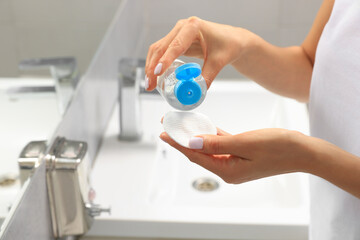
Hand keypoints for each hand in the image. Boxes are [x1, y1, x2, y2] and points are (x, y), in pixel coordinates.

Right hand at [145, 17, 248, 90]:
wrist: (233, 40)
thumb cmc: (229, 44)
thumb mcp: (219, 61)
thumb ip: (207, 76)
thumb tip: (196, 91)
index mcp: (194, 27)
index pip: (176, 45)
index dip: (165, 59)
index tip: (157, 72)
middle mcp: (182, 27)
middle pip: (161, 47)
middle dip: (153, 67)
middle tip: (150, 84)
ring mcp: (178, 33)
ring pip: (158, 49)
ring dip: (151, 66)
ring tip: (149, 84)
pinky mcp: (176, 41)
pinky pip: (162, 52)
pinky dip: (156, 64)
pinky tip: (154, 77)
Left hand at [160, 128, 311, 183]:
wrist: (303, 151)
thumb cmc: (279, 148)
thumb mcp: (244, 143)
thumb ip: (216, 143)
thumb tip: (192, 142)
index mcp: (227, 170)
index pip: (195, 155)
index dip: (177, 143)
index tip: (163, 133)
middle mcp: (228, 169)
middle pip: (199, 152)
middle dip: (183, 139)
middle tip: (169, 126)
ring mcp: (235, 163)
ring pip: (209, 148)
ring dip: (196, 137)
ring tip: (182, 125)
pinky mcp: (241, 155)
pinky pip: (222, 145)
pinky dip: (212, 136)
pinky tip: (204, 128)